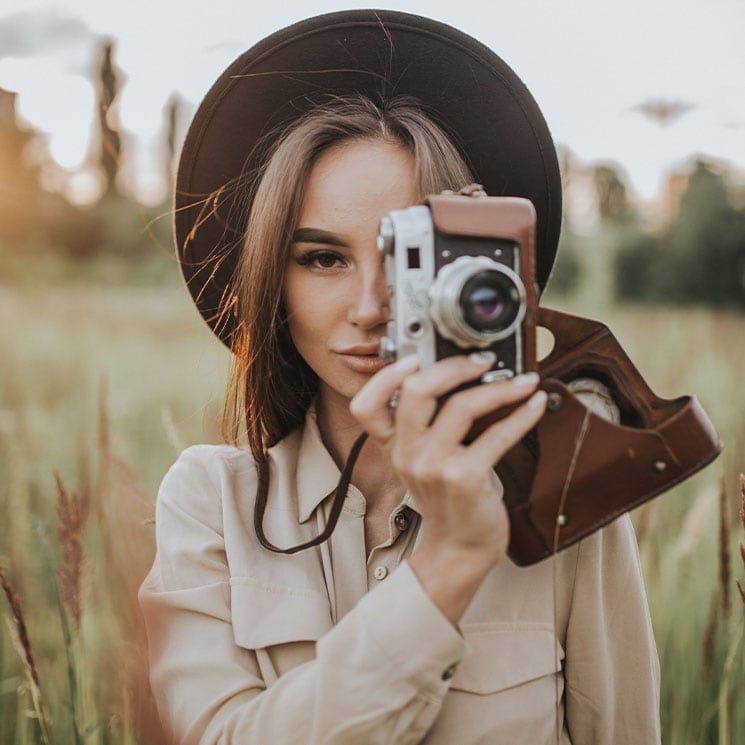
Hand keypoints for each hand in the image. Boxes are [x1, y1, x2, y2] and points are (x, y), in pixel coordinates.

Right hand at [350, 352, 546, 621]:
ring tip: (520, 381)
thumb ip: (425, 427)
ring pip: (461, 407)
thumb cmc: (448, 501)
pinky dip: (520, 416)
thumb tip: (458, 379)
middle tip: (483, 360)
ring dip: (498, 388)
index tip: (415, 358)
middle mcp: (408, 454)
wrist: (459, 548)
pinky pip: (496, 436)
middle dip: (455, 366)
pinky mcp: (465, 479)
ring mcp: (434, 467)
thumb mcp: (422, 462)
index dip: (386, 376)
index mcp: (394, 447)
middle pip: (417, 391)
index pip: (365, 405)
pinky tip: (532, 405)